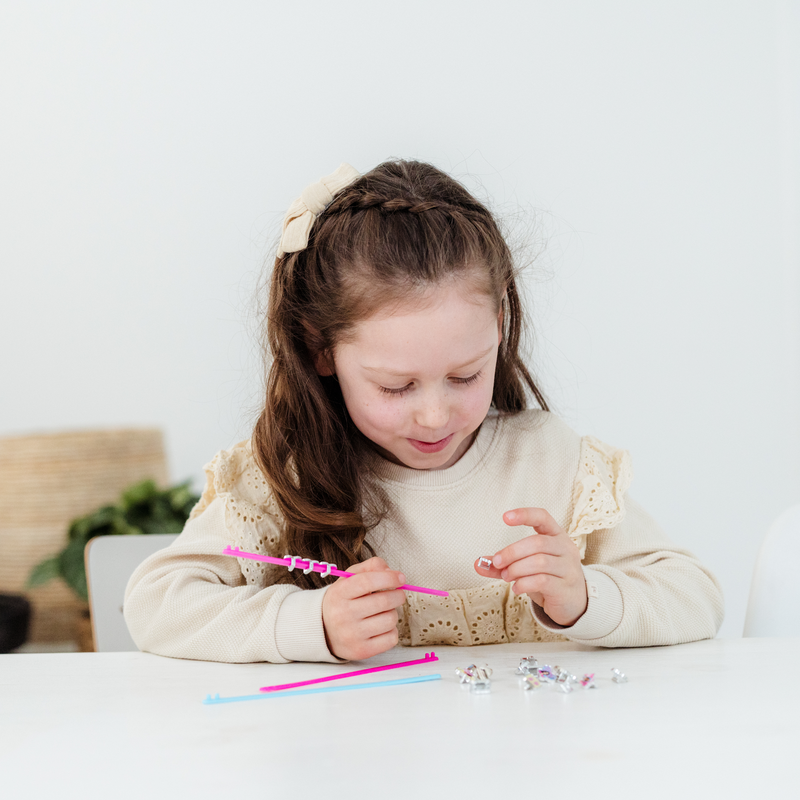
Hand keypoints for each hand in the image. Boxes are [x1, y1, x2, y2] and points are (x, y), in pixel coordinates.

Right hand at [321, 557, 406, 660]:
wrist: (323, 630)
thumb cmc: (343, 600)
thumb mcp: (350, 578)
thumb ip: (371, 567)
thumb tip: (393, 572)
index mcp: (339, 593)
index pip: (368, 581)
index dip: (389, 578)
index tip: (401, 578)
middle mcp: (343, 614)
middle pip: (384, 601)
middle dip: (398, 595)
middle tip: (398, 594)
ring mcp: (352, 635)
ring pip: (390, 619)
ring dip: (393, 613)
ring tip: (383, 612)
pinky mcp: (362, 651)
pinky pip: (391, 638)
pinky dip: (392, 631)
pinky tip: (381, 627)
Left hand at [474, 507, 587, 626]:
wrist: (574, 603)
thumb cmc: (549, 578)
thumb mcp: (527, 567)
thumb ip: (503, 564)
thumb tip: (478, 563)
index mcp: (556, 535)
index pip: (543, 517)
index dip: (525, 515)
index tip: (505, 517)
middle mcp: (565, 548)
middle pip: (537, 543)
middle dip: (512, 552)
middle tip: (497, 562)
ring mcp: (568, 568)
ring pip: (539, 562)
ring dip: (516, 569)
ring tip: (506, 576)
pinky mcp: (565, 587)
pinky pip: (542, 581)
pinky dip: (524, 583)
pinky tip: (516, 588)